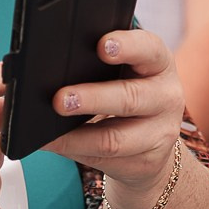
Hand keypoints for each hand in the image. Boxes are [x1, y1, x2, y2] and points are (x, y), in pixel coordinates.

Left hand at [46, 28, 187, 208]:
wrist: (152, 140)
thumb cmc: (128, 93)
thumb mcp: (123, 72)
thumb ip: (96, 64)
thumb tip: (42, 71)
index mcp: (159, 64)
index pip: (149, 49)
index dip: (127, 46)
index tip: (101, 45)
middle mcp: (166, 96)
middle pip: (129, 98)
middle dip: (92, 98)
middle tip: (60, 99)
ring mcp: (160, 133)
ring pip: (116, 139)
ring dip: (78, 136)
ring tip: (49, 133)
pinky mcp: (146, 163)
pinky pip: (104, 160)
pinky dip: (74, 151)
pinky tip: (54, 145)